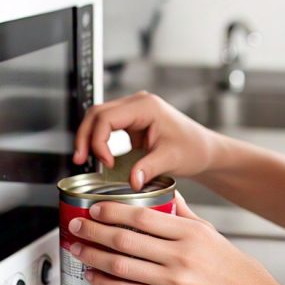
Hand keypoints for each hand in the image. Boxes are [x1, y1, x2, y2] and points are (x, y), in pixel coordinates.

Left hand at [67, 191, 284, 284]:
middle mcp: (179, 255)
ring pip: (122, 265)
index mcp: (190, 233)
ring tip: (77, 249)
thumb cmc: (237, 271)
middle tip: (76, 224)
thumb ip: (185, 214)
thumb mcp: (211, 233)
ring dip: (93, 256)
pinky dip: (107, 283)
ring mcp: (173, 281)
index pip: (142, 216)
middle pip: (126, 238)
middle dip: (93, 231)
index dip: (113, 211)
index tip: (95, 207)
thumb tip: (167, 195)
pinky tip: (96, 277)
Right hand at [73, 91, 220, 189]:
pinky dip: (99, 140)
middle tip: (79, 159)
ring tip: (83, 158)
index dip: (99, 140)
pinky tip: (98, 157)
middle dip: (85, 136)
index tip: (106, 163)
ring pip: (99, 118)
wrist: (204, 149)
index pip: (107, 117)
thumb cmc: (193, 148)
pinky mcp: (133, 123)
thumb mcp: (171, 159)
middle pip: (97, 113)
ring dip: (89, 137)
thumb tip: (130, 181)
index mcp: (146, 106)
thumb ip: (148, 168)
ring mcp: (134, 111)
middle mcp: (137, 104)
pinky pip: (107, 126)